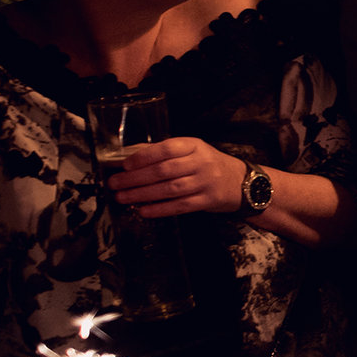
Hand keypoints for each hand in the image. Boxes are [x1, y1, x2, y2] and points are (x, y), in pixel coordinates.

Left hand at [105, 138, 248, 218]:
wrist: (241, 182)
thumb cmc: (209, 165)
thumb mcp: (192, 151)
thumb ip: (165, 153)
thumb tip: (130, 157)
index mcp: (195, 146)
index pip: (167, 149)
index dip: (144, 157)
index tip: (125, 165)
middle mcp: (202, 163)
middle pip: (165, 171)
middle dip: (136, 178)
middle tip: (115, 184)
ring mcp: (206, 183)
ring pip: (170, 189)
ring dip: (142, 195)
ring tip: (122, 198)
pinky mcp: (207, 201)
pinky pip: (180, 206)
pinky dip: (159, 209)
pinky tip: (143, 211)